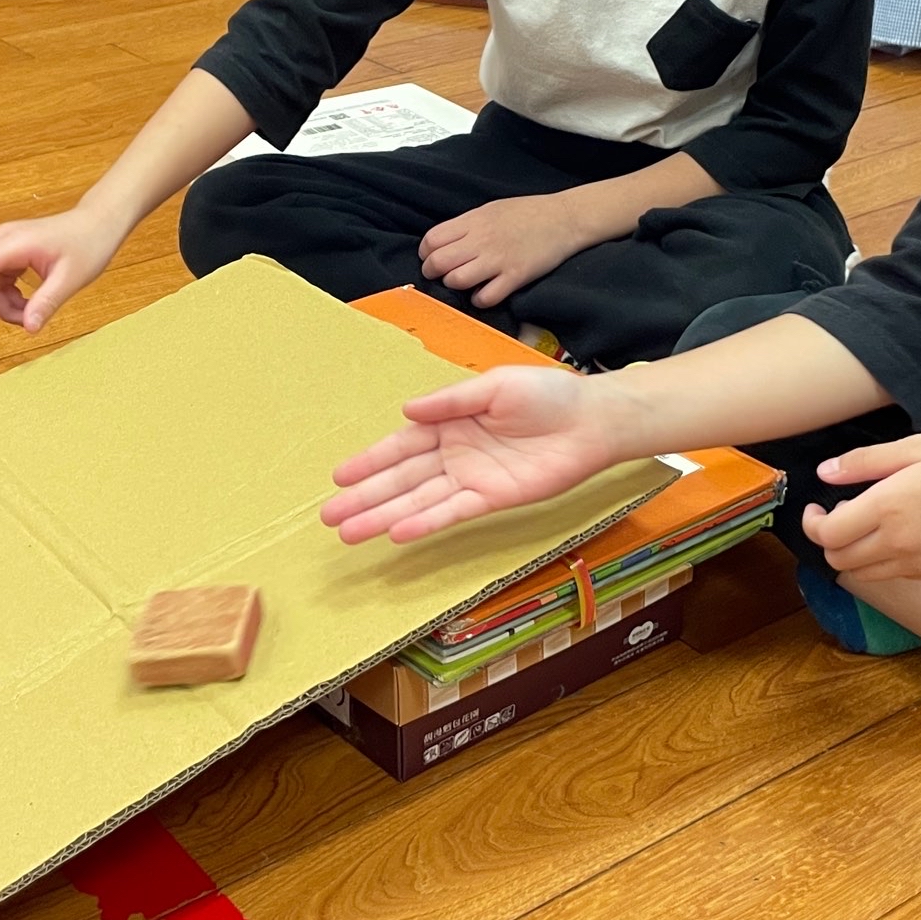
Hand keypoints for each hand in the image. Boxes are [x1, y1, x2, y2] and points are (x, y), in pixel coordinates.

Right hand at [0, 206, 126, 332]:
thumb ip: (46, 303)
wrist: (99, 223)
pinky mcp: (10, 252)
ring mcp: (4, 244)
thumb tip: (29, 328)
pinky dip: (4, 295)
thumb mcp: (71, 278)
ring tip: (28, 312)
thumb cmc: (89, 244)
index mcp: (13, 242)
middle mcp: (2, 239)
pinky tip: (27, 303)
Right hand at [322, 366, 626, 543]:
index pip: (400, 445)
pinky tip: (398, 532)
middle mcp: (453, 453)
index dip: (369, 461)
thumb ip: (450, 401)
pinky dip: (424, 522)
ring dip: (384, 515)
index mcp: (449, 422)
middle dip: (365, 496)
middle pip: (401, 478)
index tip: (339, 476)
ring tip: (350, 533)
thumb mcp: (494, 387)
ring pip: (418, 500)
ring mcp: (470, 478)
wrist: (590, 420)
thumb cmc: (545, 395)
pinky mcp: (492, 498)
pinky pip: (452, 511)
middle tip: (330, 515)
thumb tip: (407, 410)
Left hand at [418, 194, 597, 307]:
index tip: (431, 258)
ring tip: (464, 283)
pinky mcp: (516, 276)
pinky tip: (484, 293)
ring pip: (457, 281)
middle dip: (433, 273)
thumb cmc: (528, 213)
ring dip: (455, 286)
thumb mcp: (491, 209)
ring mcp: (498, 259)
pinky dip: (479, 299)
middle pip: (438, 262)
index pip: (432, 240)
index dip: (426, 253)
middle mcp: (482, 240)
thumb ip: (467, 225)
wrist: (565, 218)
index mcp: (474, 220)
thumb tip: (444, 243)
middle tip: (441, 276)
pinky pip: (485, 297)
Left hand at [801, 432, 920, 581]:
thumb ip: (865, 462)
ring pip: (865, 574)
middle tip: (839, 515)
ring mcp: (919, 564)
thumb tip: (825, 473)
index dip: (812, 524)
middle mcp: (898, 543)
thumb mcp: (917, 447)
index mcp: (887, 507)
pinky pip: (897, 574)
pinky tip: (903, 533)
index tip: (817, 507)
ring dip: (855, 554)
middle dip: (830, 541)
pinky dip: (886, 560)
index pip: (827, 535)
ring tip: (869, 525)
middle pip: (840, 561)